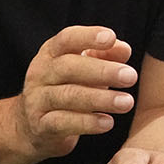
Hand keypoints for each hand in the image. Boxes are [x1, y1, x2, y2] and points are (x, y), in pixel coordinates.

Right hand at [15, 26, 137, 158]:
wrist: (32, 127)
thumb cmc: (66, 88)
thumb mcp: (84, 69)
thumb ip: (104, 56)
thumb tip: (124, 49)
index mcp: (51, 53)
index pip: (67, 39)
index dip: (88, 36)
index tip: (111, 37)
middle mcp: (40, 73)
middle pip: (69, 67)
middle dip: (102, 71)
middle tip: (131, 76)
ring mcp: (37, 100)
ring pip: (68, 96)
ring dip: (100, 99)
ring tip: (127, 102)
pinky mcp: (40, 126)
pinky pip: (62, 123)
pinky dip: (87, 123)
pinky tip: (108, 123)